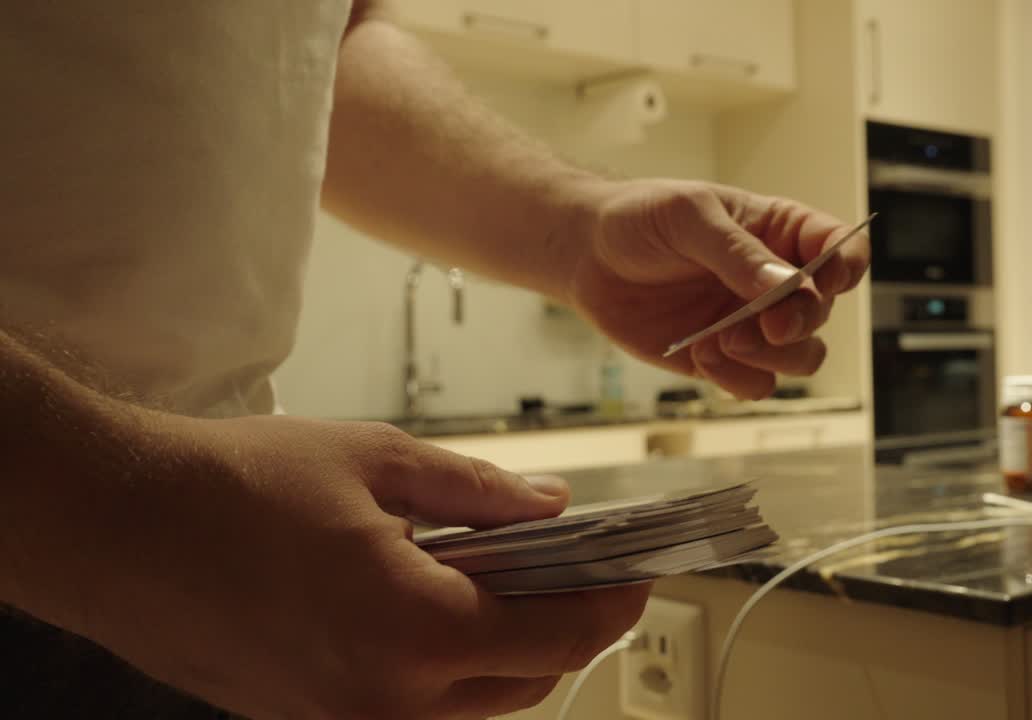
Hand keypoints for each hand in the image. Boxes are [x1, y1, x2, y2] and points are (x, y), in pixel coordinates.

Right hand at [72, 414, 648, 718]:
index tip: (639, 577)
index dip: (612, 606)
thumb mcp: (375, 461)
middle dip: (570, 631)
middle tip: (585, 574)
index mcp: (412, 628)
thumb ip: (479, 492)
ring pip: (472, 707)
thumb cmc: (229, 486)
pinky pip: (413, 709)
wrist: (115, 527)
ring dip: (511, 654)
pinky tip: (443, 606)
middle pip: (526, 684)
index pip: (557, 637)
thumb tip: (549, 508)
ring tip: (515, 584)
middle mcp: (385, 698)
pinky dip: (449, 667)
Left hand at [565, 179, 869, 399]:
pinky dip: (736, 379)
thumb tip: (783, 285)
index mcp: (781, 232)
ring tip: (720, 341)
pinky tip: (700, 354)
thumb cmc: (642, 218)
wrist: (588, 256)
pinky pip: (757, 386)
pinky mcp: (724, 359)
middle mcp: (777, 282)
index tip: (824, 282)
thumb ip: (736, 252)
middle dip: (798, 323)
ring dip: (771, 358)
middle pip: (823, 313)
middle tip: (763, 325)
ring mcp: (753, 324)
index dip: (845, 268)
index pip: (840, 250)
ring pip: (802, 358)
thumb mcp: (689, 216)